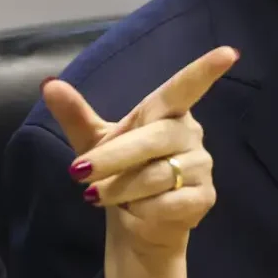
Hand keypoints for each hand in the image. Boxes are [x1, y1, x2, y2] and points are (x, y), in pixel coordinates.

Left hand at [42, 46, 238, 277]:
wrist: (136, 224)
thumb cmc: (120, 172)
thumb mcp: (94, 142)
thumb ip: (75, 114)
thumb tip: (48, 84)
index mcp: (166, 112)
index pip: (185, 88)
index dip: (205, 71)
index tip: (229, 53)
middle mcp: (189, 133)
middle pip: (152, 140)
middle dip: (112, 158)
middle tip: (78, 172)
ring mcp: (201, 166)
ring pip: (156, 176)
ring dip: (119, 190)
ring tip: (100, 197)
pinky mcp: (204, 198)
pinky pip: (167, 203)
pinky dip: (141, 211)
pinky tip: (136, 213)